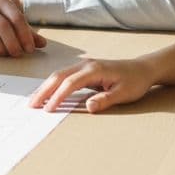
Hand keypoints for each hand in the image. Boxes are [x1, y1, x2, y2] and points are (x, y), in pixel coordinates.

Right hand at [0, 0, 46, 56]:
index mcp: (2, 2)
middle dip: (12, 43)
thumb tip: (43, 44)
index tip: (29, 49)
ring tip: (4, 54)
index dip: (25, 35)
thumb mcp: (9, 19)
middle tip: (17, 54)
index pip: (17, 17)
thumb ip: (26, 31)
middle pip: (3, 26)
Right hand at [29, 58, 155, 112]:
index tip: (48, 109)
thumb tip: (89, 107)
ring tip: (34, 101)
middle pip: (58, 76)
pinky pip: (64, 76)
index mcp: (94, 70)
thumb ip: (106, 99)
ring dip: (46, 87)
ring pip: (59, 75)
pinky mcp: (84, 69)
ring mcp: (84, 66)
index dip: (58, 97)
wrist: (142, 68)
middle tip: (31, 105)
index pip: (70, 84)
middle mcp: (85, 65)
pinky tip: (47, 93)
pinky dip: (53, 85)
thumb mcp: (124, 93)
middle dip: (44, 91)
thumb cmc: (135, 81)